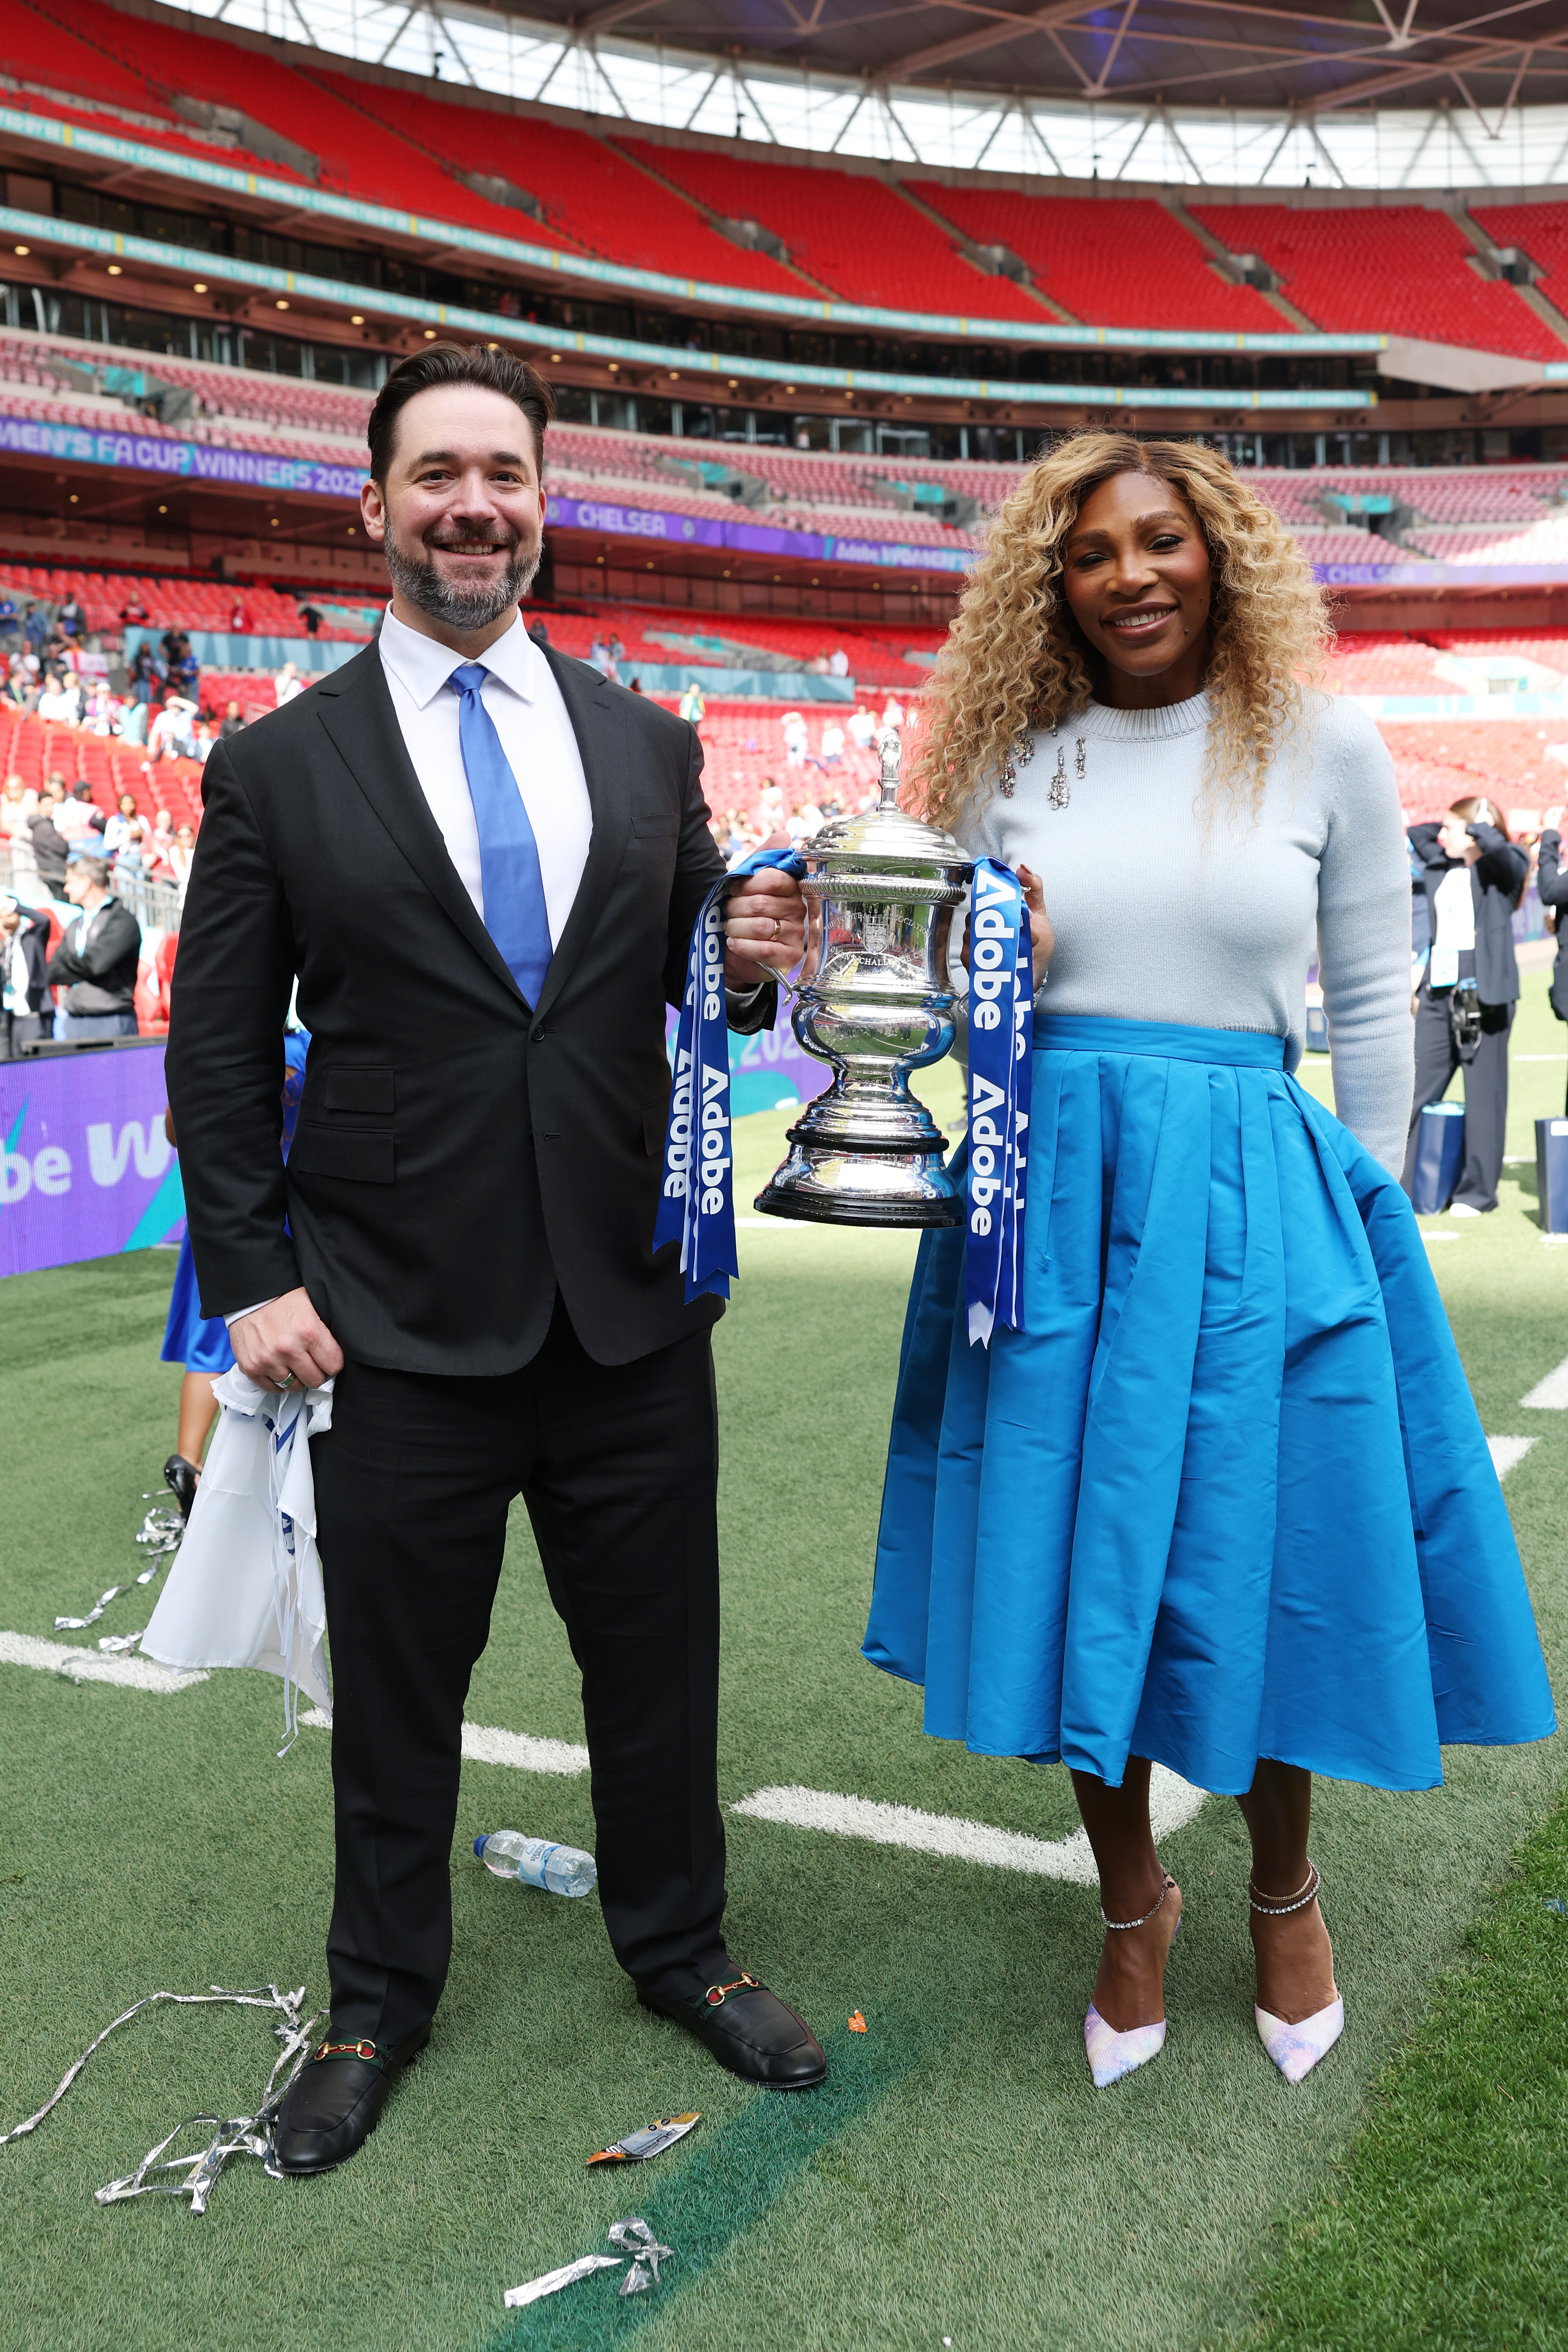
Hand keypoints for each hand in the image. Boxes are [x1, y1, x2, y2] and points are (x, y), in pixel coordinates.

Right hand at [229, 1287, 343, 1392]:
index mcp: (308, 1331)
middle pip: (315, 1380)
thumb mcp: (313, 1307)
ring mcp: (268, 1360)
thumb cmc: (283, 1300)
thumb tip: (339, 1354)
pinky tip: (279, 1369)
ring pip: (294, 1387)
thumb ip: (326, 1332)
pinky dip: (277, 1381)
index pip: (334, 1365)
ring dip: (296, 1378)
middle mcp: (288, 1348)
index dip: (332, 1363)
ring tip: (293, 1364)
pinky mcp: (251, 1367)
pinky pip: (272, 1389)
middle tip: (311, 1362)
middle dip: (316, 1372)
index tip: (327, 1359)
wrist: (250, 1296)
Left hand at [723, 868, 807, 985]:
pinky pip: (764, 949)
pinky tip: (734, 944)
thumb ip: (763, 858)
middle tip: (728, 913)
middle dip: (736, 908)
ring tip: (729, 929)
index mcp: (790, 888)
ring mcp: (796, 935)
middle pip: (762, 904)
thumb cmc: (742, 914)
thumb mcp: (747, 882)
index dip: (748, 884)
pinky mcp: (789, 957)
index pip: (775, 879)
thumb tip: (783, 835)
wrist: (734, 951)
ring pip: (760, 927)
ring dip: (736, 927)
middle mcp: (798, 910)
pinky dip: (742, 946)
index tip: (734, 890)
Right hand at [959, 864, 1053, 974]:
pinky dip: (985, 953)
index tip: (998, 888)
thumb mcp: (1041, 914)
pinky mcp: (971, 960)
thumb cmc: (1037, 948)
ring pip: (971, 930)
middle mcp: (984, 924)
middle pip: (975, 910)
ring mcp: (976, 942)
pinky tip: (1001, 956)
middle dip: (994, 916)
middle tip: (1011, 923)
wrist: (1034, 978)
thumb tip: (1023, 869)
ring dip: (993, 937)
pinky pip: (969, 951)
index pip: (984, 892)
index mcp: (997, 910)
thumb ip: (1034, 889)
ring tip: (1013, 944)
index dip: (989, 887)